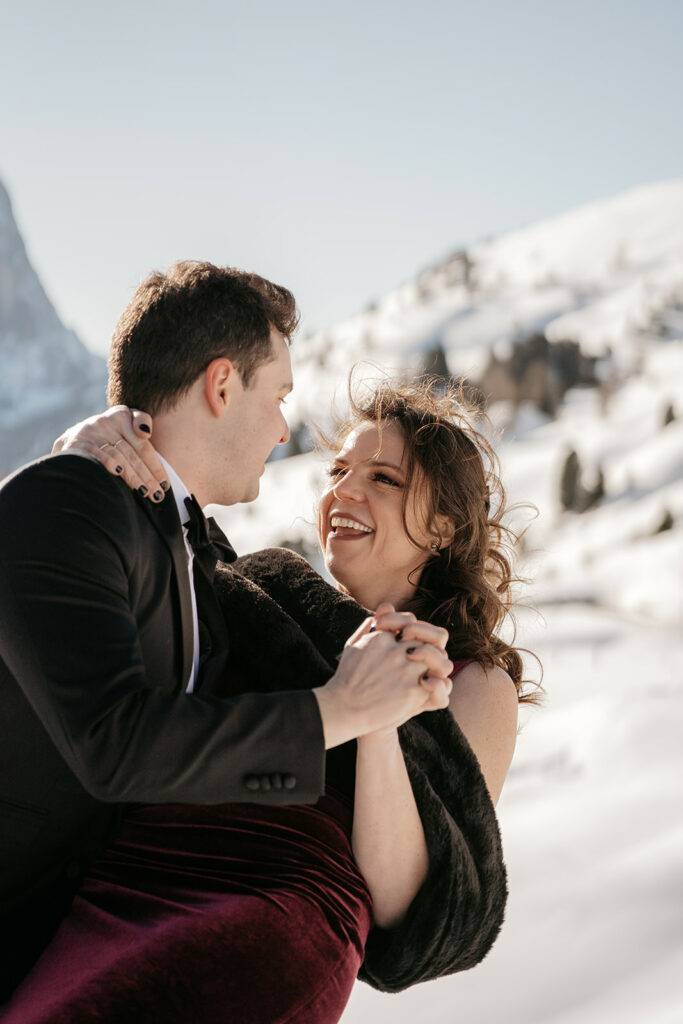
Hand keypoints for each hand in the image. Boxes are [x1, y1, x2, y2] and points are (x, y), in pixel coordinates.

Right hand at [53, 406, 168, 500]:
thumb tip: (145, 432)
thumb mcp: (123, 428)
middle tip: (158, 494)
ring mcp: (90, 432)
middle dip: (147, 476)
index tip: (165, 484)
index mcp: (121, 416)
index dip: (156, 466)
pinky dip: (107, 462)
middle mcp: (105, 422)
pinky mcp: (75, 443)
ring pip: (118, 456)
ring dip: (133, 476)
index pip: (143, 445)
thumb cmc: (105, 439)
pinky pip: (96, 453)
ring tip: (144, 492)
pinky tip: (118, 472)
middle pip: (133, 453)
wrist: (68, 441)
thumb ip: (140, 423)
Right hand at [314, 607, 452, 748]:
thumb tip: (384, 611)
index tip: (408, 642)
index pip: (410, 622)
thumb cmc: (346, 678)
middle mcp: (396, 650)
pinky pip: (439, 682)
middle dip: (428, 646)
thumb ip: (369, 627)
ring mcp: (406, 669)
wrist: (343, 709)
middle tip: (421, 658)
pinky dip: (437, 684)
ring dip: (436, 663)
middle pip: (427, 638)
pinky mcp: (414, 691)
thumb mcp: (353, 645)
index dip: (413, 631)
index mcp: (382, 636)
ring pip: (438, 656)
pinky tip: (426, 687)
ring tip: (426, 672)